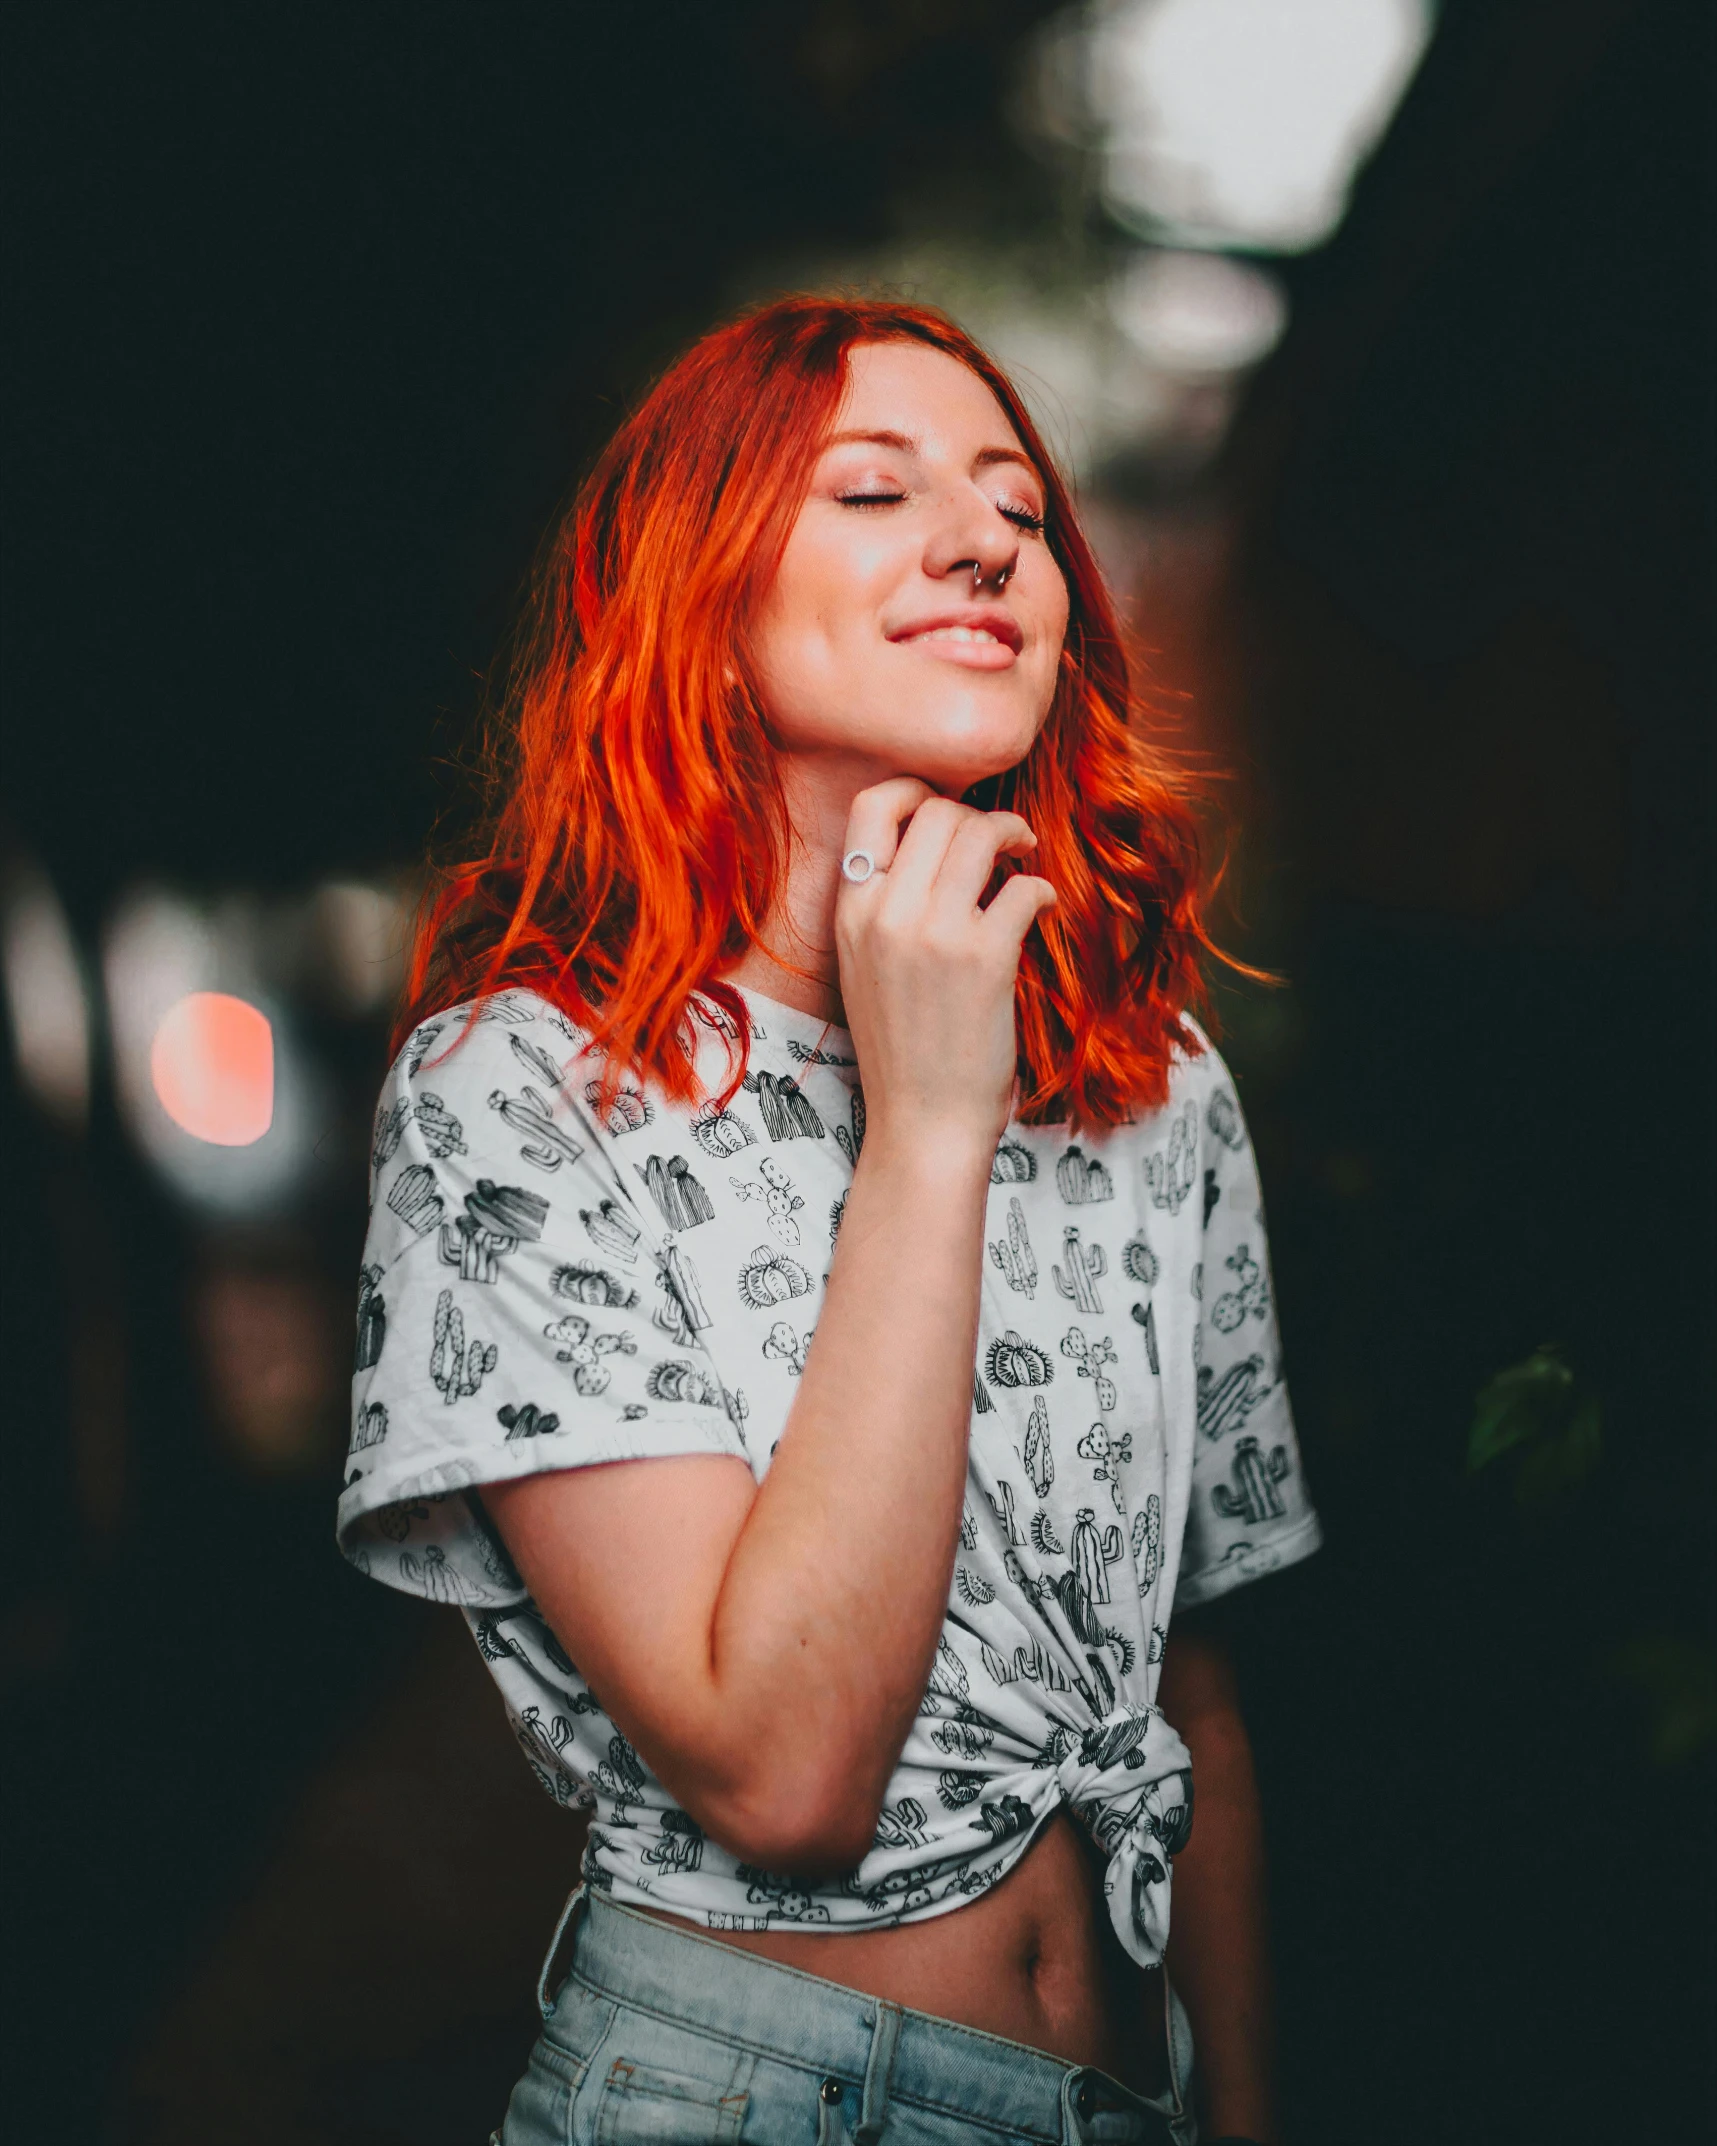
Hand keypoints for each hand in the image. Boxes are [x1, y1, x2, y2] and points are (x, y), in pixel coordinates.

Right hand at [834, 776, 1056, 1157]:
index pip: (871, 807)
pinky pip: (1023, 888)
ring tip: (1025, 858)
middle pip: (938, 812)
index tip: (947, 804)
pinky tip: (1042, 908)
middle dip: (977, 816)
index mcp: (850, 912)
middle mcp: (885, 913)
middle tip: (1000, 843)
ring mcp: (934, 933)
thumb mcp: (865, 968)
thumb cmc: (902, 1049)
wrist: (923, 1121)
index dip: (916, 788)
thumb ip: (884, 908)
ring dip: (1014, 835)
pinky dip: (1041, 889)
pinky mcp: (984, 958)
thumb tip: (936, 849)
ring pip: (981, 834)